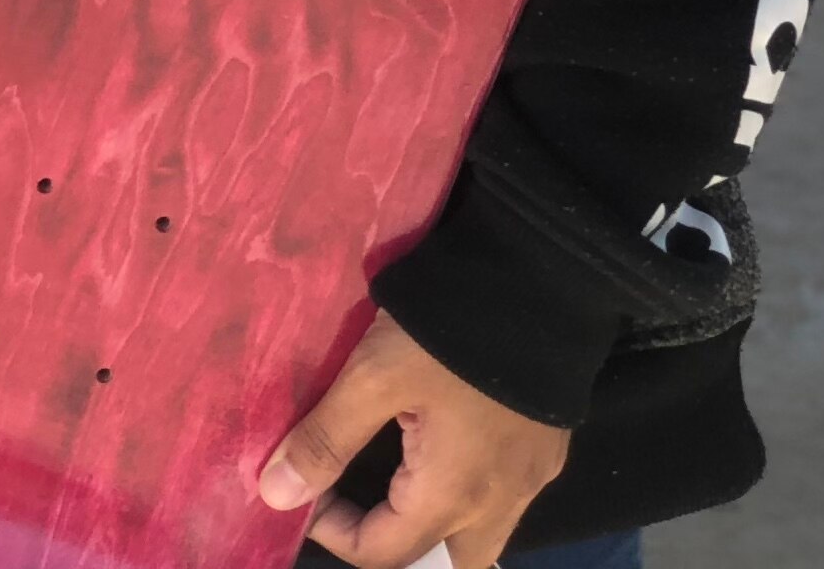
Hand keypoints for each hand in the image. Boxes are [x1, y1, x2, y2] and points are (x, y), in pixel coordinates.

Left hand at [259, 310, 571, 566]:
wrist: (540, 284)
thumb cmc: (447, 334)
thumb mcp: (373, 377)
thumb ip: (326, 438)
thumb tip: (277, 494)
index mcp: (453, 496)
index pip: (383, 553)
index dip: (332, 532)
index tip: (304, 486)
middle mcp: (500, 503)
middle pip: (443, 561)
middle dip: (392, 543)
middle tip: (352, 499)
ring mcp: (531, 479)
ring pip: (478, 536)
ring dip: (431, 524)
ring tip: (390, 480)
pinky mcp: (546, 451)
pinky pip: (501, 500)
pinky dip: (463, 495)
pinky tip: (439, 451)